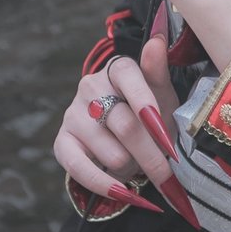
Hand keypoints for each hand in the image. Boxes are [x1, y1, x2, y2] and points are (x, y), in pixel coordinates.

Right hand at [53, 35, 178, 199]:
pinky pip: (80, 169)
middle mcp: (90, 86)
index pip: (129, 76)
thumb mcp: (162, 93)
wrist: (129, 139)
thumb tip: (156, 39)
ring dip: (131, 167)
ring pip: (108, 151)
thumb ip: (158, 71)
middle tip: (169, 175)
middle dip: (151, 154)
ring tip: (141, 164)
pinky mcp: (61, 141)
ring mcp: (73, 114)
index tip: (165, 134)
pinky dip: (104, 184)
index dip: (147, 105)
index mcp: (118, 68)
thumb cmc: (152, 112)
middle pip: (124, 124)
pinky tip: (122, 192)